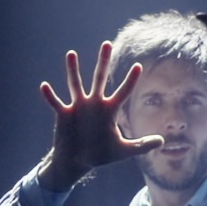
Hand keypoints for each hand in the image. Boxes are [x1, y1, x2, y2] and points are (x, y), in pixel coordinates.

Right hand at [37, 39, 160, 189]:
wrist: (77, 162)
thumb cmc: (100, 154)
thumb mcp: (123, 151)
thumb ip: (141, 145)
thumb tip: (162, 141)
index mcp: (109, 110)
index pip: (123, 91)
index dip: (130, 80)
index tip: (139, 66)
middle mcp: (94, 104)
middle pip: (99, 78)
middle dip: (103, 62)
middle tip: (106, 43)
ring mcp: (78, 107)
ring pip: (76, 84)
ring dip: (73, 70)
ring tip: (72, 54)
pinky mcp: (64, 114)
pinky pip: (55, 103)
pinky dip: (50, 96)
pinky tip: (44, 86)